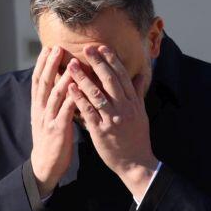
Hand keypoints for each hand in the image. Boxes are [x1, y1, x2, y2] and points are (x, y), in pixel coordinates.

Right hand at [30, 45, 76, 197]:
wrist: (45, 164)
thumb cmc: (51, 139)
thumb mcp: (48, 117)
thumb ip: (53, 101)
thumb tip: (60, 84)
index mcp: (38, 105)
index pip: (38, 80)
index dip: (42, 63)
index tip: (49, 47)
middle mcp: (41, 109)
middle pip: (43, 83)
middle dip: (50, 64)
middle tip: (57, 48)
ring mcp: (48, 119)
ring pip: (54, 95)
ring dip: (62, 79)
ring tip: (70, 65)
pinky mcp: (58, 131)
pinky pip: (65, 113)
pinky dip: (71, 101)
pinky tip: (78, 92)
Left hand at [66, 45, 158, 199]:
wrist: (135, 163)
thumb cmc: (137, 138)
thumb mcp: (141, 113)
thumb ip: (138, 93)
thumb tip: (140, 74)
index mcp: (134, 103)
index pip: (122, 76)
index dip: (112, 60)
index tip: (102, 47)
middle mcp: (124, 108)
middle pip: (110, 80)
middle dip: (98, 63)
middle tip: (87, 48)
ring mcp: (113, 119)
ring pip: (97, 94)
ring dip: (83, 77)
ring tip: (72, 65)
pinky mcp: (101, 131)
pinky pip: (88, 111)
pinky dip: (79, 98)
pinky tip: (70, 88)